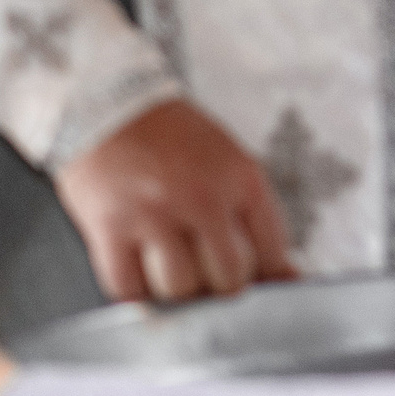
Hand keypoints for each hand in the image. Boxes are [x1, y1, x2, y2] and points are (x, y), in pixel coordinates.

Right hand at [52, 98, 296, 302]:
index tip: (256, 284)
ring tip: (167, 264)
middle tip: (204, 273)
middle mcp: (202, 197)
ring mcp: (155, 214)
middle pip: (227, 280)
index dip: (266, 279)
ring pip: (180, 289)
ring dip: (175, 289)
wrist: (111, 104)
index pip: (271, 254)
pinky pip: (129, 289)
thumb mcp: (229, 163)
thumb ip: (254, 218)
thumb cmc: (173, 138)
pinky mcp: (109, 228)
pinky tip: (137, 269)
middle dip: (219, 286)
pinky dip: (135, 291)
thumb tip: (285, 277)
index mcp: (242, 179)